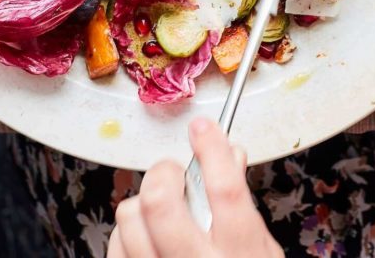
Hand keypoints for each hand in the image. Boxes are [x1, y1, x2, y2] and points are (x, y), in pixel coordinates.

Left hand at [108, 118, 281, 257]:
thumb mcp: (259, 251)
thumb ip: (242, 208)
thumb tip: (231, 154)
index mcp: (241, 254)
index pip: (225, 189)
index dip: (211, 149)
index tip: (203, 129)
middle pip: (161, 201)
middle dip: (165, 174)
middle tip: (175, 175)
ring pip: (130, 218)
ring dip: (142, 205)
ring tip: (160, 212)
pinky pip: (115, 248)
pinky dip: (127, 235)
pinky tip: (145, 239)